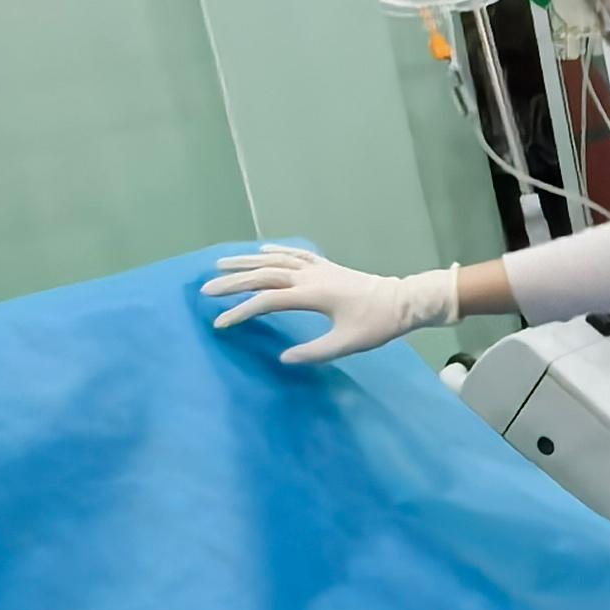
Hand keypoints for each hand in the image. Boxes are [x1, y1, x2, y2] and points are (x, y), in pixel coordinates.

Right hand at [202, 247, 456, 364]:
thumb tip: (283, 358)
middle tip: (205, 289)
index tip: (220, 324)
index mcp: (312, 295)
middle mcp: (310, 276)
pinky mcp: (326, 266)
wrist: (404, 301)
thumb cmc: (377, 325)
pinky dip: (275, 251)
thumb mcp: (347, 344)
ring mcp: (318, 268)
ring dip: (246, 262)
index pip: (266, 300)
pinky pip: (295, 254)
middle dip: (232, 282)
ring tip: (220, 264)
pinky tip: (261, 251)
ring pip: (275, 260)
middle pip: (263, 274)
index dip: (241, 311)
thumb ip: (314, 353)